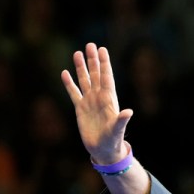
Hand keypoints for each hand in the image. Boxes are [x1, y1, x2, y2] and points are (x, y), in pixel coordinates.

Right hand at [61, 43, 132, 163]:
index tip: (102, 50)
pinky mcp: (80, 109)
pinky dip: (69, 84)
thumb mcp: (118, 130)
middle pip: (95, 75)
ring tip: (77, 53)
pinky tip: (64, 72)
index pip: (106, 78)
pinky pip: (74, 93)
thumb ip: (122, 120)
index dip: (104, 64)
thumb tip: (129, 112)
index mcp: (109, 100)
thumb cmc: (113, 140)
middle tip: (90, 44)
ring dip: (81, 68)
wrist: (103, 149)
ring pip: (84, 81)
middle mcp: (99, 98)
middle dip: (93, 60)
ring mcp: (89, 102)